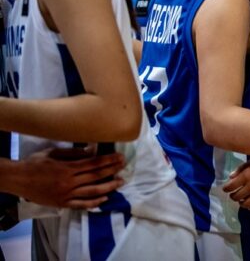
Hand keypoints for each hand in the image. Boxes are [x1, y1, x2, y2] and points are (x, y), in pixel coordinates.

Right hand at [10, 148, 124, 208]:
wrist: (18, 179)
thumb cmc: (35, 163)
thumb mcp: (53, 153)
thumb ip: (74, 153)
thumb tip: (93, 151)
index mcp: (68, 168)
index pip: (94, 163)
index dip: (109, 160)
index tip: (120, 157)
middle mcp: (69, 182)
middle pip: (96, 176)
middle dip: (112, 171)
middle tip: (124, 166)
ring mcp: (66, 194)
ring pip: (92, 191)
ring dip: (108, 187)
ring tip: (120, 182)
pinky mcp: (62, 203)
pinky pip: (81, 204)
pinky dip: (94, 202)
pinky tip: (104, 198)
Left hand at [223, 159, 249, 212]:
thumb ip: (241, 169)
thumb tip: (231, 177)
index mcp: (246, 175)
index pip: (230, 187)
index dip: (226, 188)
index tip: (226, 188)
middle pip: (236, 197)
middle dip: (233, 196)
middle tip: (234, 194)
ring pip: (245, 205)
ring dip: (241, 203)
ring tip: (243, 200)